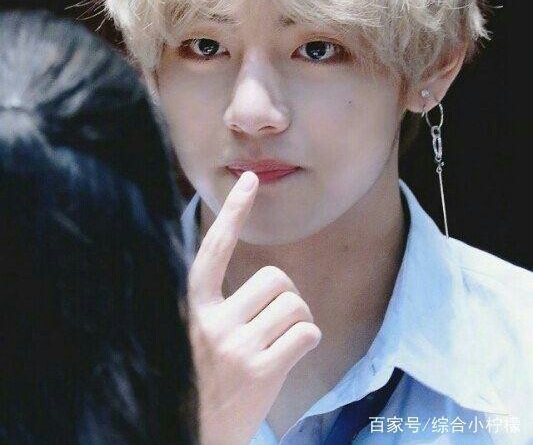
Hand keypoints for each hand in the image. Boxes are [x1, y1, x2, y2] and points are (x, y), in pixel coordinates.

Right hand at [188, 171, 321, 444]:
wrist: (189, 433)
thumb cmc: (202, 380)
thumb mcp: (197, 334)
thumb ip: (220, 305)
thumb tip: (266, 282)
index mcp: (193, 306)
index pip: (214, 249)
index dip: (234, 213)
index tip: (250, 180)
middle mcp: (212, 322)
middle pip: (276, 278)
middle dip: (286, 296)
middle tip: (276, 318)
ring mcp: (236, 348)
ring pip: (295, 304)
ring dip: (298, 319)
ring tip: (282, 340)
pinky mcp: (261, 373)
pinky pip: (306, 333)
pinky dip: (308, 340)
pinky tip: (291, 355)